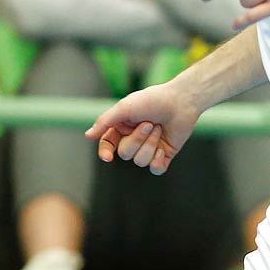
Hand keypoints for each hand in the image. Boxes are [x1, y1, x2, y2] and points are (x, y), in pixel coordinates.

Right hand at [85, 81, 200, 175]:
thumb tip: (88, 135)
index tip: (108, 157)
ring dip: (151, 144)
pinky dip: (158, 161)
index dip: (105, 152)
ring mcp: (149, 148)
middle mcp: (134, 139)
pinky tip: (163, 150)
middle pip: (125, 154)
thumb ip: (105, 121)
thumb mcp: (125, 107)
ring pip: (140, 161)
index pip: (107, 144)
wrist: (181, 101)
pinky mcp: (164, 155)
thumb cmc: (153, 100)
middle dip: (138, 139)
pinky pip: (156, 169)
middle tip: (150, 123)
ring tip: (160, 128)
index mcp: (122, 127)